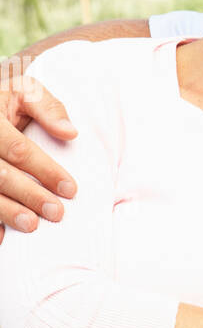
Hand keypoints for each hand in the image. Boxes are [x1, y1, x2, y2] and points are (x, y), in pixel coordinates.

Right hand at [0, 61, 77, 243]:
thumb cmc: (7, 101)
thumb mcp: (25, 91)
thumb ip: (48, 108)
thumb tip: (71, 133)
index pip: (18, 150)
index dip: (45, 170)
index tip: (70, 189)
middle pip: (0, 175)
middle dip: (29, 195)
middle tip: (56, 212)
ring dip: (7, 212)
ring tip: (31, 225)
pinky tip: (2, 236)